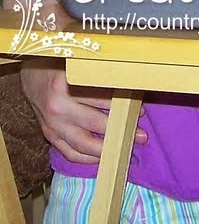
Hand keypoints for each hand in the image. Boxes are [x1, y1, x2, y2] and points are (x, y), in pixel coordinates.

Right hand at [21, 57, 147, 163]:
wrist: (32, 72)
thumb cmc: (61, 66)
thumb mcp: (80, 65)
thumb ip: (101, 78)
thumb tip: (132, 93)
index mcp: (65, 86)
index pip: (100, 100)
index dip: (123, 107)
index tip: (142, 112)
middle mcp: (57, 108)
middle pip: (95, 124)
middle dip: (121, 131)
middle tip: (142, 136)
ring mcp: (51, 124)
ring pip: (83, 144)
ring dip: (108, 149)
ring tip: (127, 148)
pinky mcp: (48, 134)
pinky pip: (69, 152)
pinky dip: (88, 158)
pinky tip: (104, 156)